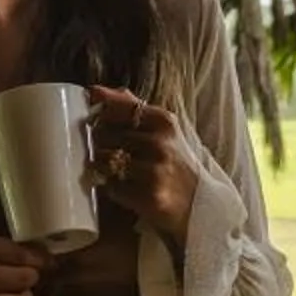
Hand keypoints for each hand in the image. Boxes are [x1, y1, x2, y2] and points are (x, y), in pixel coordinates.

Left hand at [87, 87, 202, 246]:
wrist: (201, 205)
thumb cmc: (175, 163)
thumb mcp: (162, 129)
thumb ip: (131, 106)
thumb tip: (95, 90)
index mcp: (163, 121)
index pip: (118, 107)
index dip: (99, 114)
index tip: (94, 120)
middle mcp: (160, 143)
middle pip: (104, 134)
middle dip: (98, 143)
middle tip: (105, 150)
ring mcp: (155, 171)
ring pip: (104, 161)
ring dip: (101, 166)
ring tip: (112, 169)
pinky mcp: (149, 197)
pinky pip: (112, 187)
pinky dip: (111, 188)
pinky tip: (123, 187)